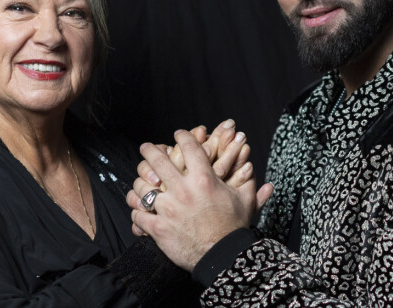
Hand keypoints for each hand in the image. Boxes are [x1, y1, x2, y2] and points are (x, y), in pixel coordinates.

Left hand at [127, 130, 272, 271]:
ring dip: (140, 182)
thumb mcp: (245, 200)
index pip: (188, 146)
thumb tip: (256, 166)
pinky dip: (136, 211)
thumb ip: (249, 181)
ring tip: (141, 181)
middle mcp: (183, 190)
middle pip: (158, 160)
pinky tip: (140, 209)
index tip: (178, 134)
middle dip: (149, 150)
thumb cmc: (234, 228)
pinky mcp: (158, 228)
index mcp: (204, 179)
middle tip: (146, 147)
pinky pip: (138, 214)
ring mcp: (168, 209)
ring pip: (142, 186)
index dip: (182, 136)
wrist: (223, 258)